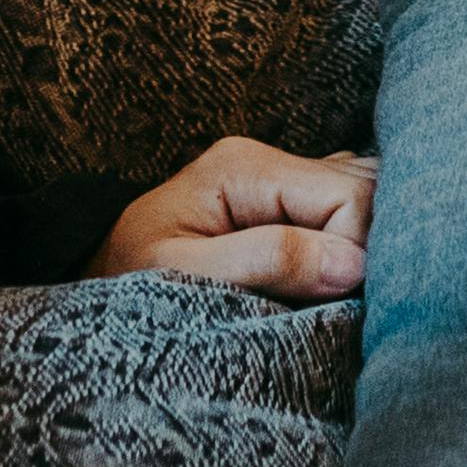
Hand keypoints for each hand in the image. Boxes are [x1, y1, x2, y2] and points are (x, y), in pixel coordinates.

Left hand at [94, 136, 374, 296]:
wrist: (93, 284)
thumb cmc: (127, 284)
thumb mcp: (181, 276)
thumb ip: (263, 261)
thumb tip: (351, 265)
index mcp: (244, 167)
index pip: (347, 195)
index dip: (359, 252)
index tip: (340, 304)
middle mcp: (268, 162)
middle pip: (367, 187)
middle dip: (373, 248)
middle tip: (354, 304)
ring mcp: (279, 181)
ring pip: (367, 194)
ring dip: (370, 247)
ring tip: (352, 297)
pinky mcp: (285, 207)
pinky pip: (348, 210)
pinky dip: (360, 242)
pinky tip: (347, 278)